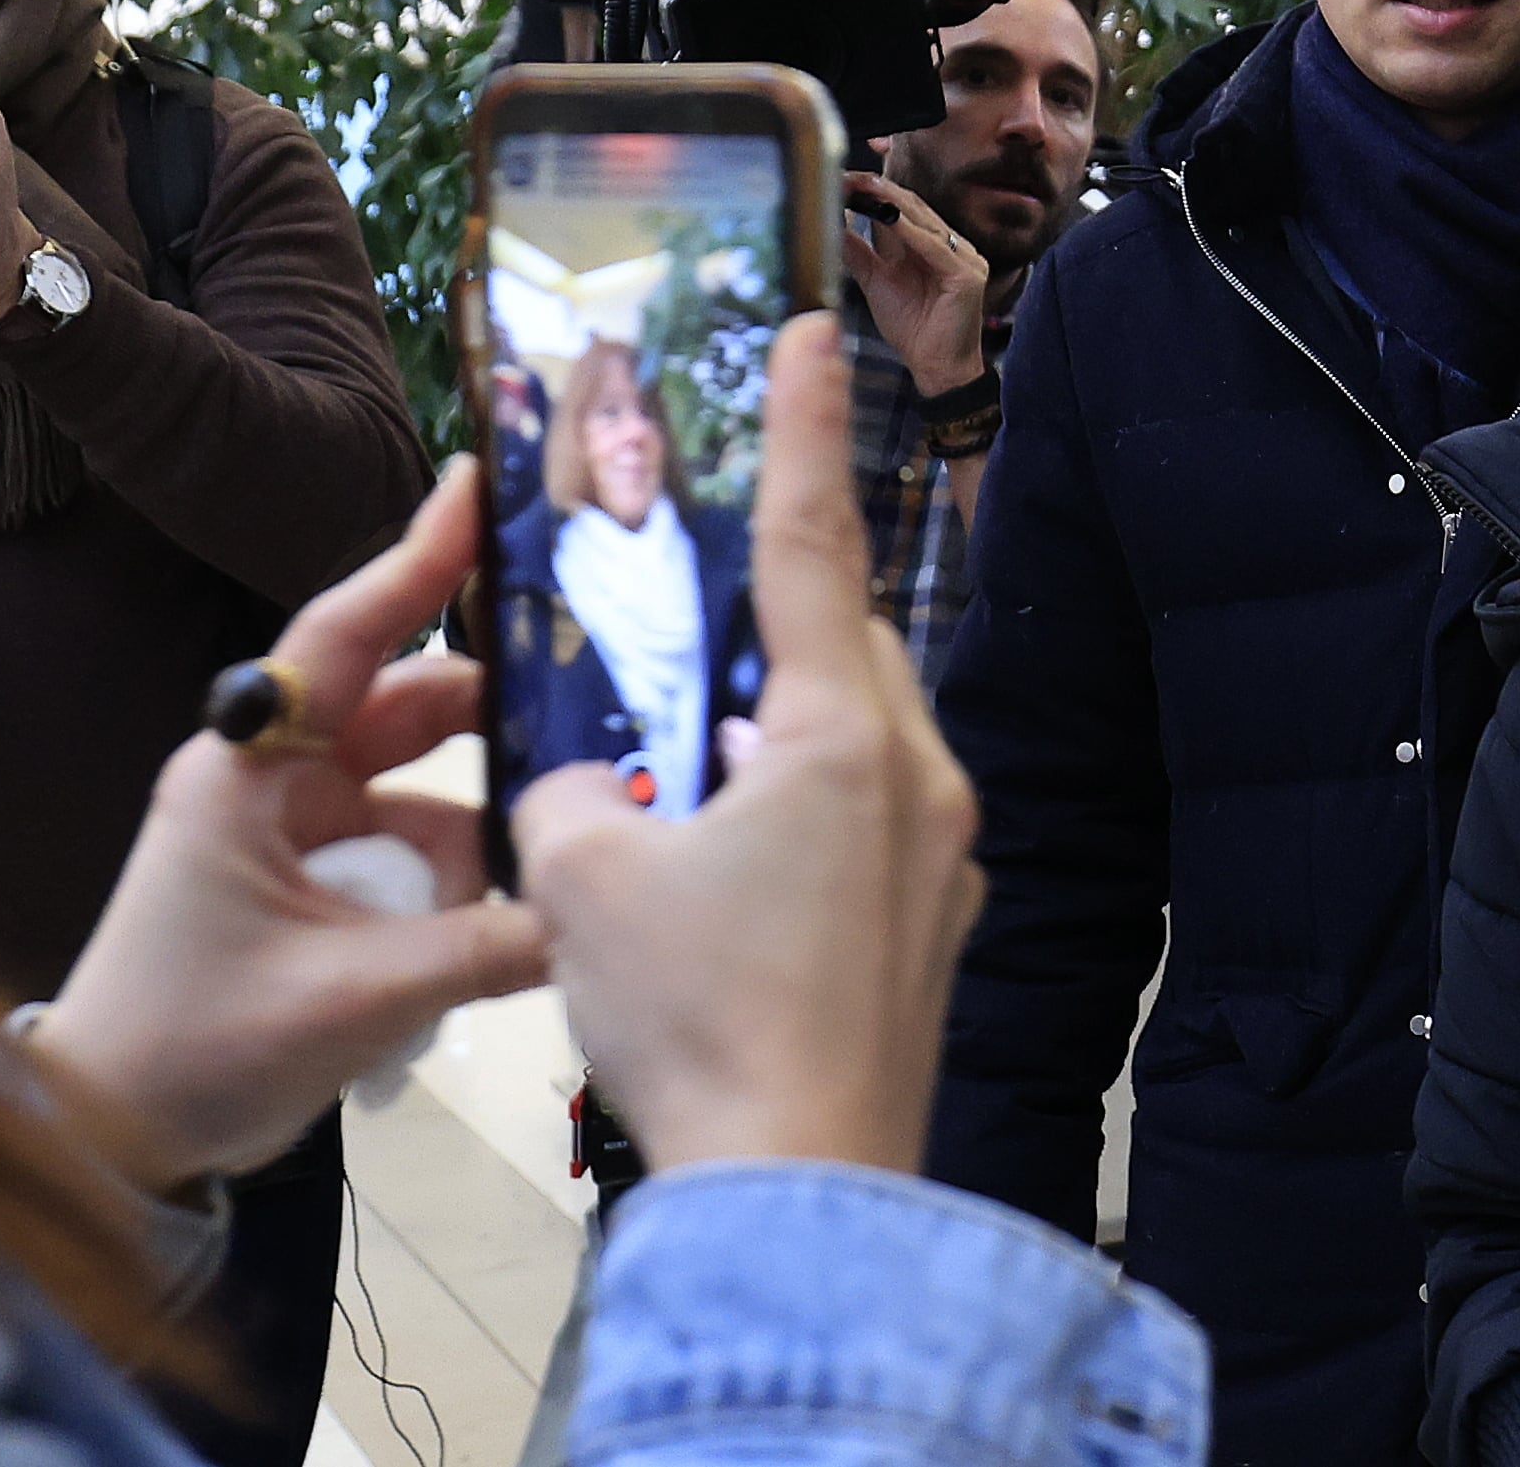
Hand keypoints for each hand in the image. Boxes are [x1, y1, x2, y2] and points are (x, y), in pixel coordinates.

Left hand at [28, 463, 551, 1192]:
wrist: (114, 1137)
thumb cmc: (195, 1046)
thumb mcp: (351, 999)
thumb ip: (484, 950)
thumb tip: (598, 916)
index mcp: (250, 770)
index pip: (347, 636)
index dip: (417, 561)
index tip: (481, 485)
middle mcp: (276, 777)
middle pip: (411, 704)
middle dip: (501, 709)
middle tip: (605, 691)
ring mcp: (300, 828)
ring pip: (429, 781)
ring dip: (491, 814)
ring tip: (576, 832)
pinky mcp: (323, 880)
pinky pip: (421, 843)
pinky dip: (472, 869)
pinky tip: (530, 905)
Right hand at [515, 313, 983, 1174]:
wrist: (801, 1188)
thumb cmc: (697, 1021)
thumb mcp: (581, 880)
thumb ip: (574, 795)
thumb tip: (591, 792)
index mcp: (841, 737)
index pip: (810, 544)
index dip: (802, 431)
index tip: (815, 332)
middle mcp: (919, 776)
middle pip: (839, 646)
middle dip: (767, 617)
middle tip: (699, 595)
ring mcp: (945, 854)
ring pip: (860, 737)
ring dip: (781, 726)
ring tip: (695, 759)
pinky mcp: (937, 922)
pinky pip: (873, 820)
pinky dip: (805, 807)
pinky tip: (737, 860)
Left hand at [843, 172, 991, 398]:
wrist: (937, 367)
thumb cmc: (912, 328)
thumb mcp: (875, 282)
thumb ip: (857, 252)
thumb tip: (833, 223)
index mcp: (928, 246)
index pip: (901, 208)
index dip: (874, 191)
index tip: (844, 179)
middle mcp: (949, 246)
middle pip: (913, 207)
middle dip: (880, 190)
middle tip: (850, 177)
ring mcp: (963, 257)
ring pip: (924, 220)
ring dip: (893, 203)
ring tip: (866, 188)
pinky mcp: (968, 274)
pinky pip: (935, 247)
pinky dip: (911, 231)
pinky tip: (890, 218)